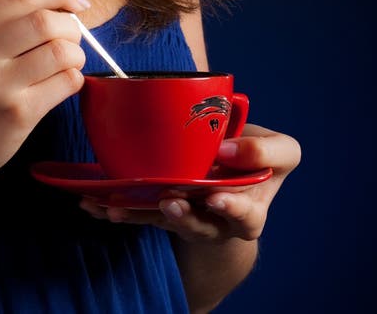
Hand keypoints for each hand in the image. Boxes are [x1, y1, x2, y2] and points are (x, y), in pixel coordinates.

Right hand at [0, 0, 86, 193]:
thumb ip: (2, 25)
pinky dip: (74, 79)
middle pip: (46, 20)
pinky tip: (62, 84)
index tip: (76, 3)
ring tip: (67, 64)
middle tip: (71, 41)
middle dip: (72, 27)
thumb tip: (62, 6)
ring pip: (61, 51)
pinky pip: (66, 83)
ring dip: (76, 54)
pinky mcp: (17, 114)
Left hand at [79, 123, 300, 241]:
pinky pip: (140, 214)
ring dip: (142, 214)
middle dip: (184, 217)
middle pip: (201, 227)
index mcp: (251, 209)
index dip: (233, 209)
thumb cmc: (256, 157)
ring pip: (164, 222)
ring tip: (120, 205)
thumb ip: (265, 149)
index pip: (247, 216)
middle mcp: (217, 222)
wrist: (234, 172)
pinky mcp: (162, 213)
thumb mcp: (280, 151)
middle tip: (169, 201)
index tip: (216, 196)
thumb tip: (228, 149)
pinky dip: (118, 209)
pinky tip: (96, 204)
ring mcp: (188, 218)